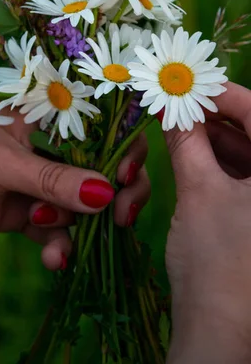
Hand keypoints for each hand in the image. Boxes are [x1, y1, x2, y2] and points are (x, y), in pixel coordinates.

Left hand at [0, 105, 150, 270]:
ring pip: (82, 207)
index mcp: (52, 118)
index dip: (127, 150)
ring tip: (55, 238)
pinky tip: (53, 259)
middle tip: (118, 219)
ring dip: (81, 227)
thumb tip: (106, 194)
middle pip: (103, 171)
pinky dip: (59, 247)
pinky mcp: (26, 212)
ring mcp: (41, 182)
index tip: (127, 177)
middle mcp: (54, 148)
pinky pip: (56, 232)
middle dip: (115, 197)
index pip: (105, 128)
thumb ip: (52, 179)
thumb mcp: (2, 161)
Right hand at [164, 82, 250, 362]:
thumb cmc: (215, 259)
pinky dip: (218, 163)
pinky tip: (191, 153)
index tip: (189, 83)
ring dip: (214, 139)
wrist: (218, 330)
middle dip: (215, 116)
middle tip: (179, 104)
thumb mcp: (198, 190)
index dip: (223, 94)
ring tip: (178, 127)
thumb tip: (172, 104)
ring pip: (249, 155)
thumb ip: (185, 139)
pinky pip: (246, 177)